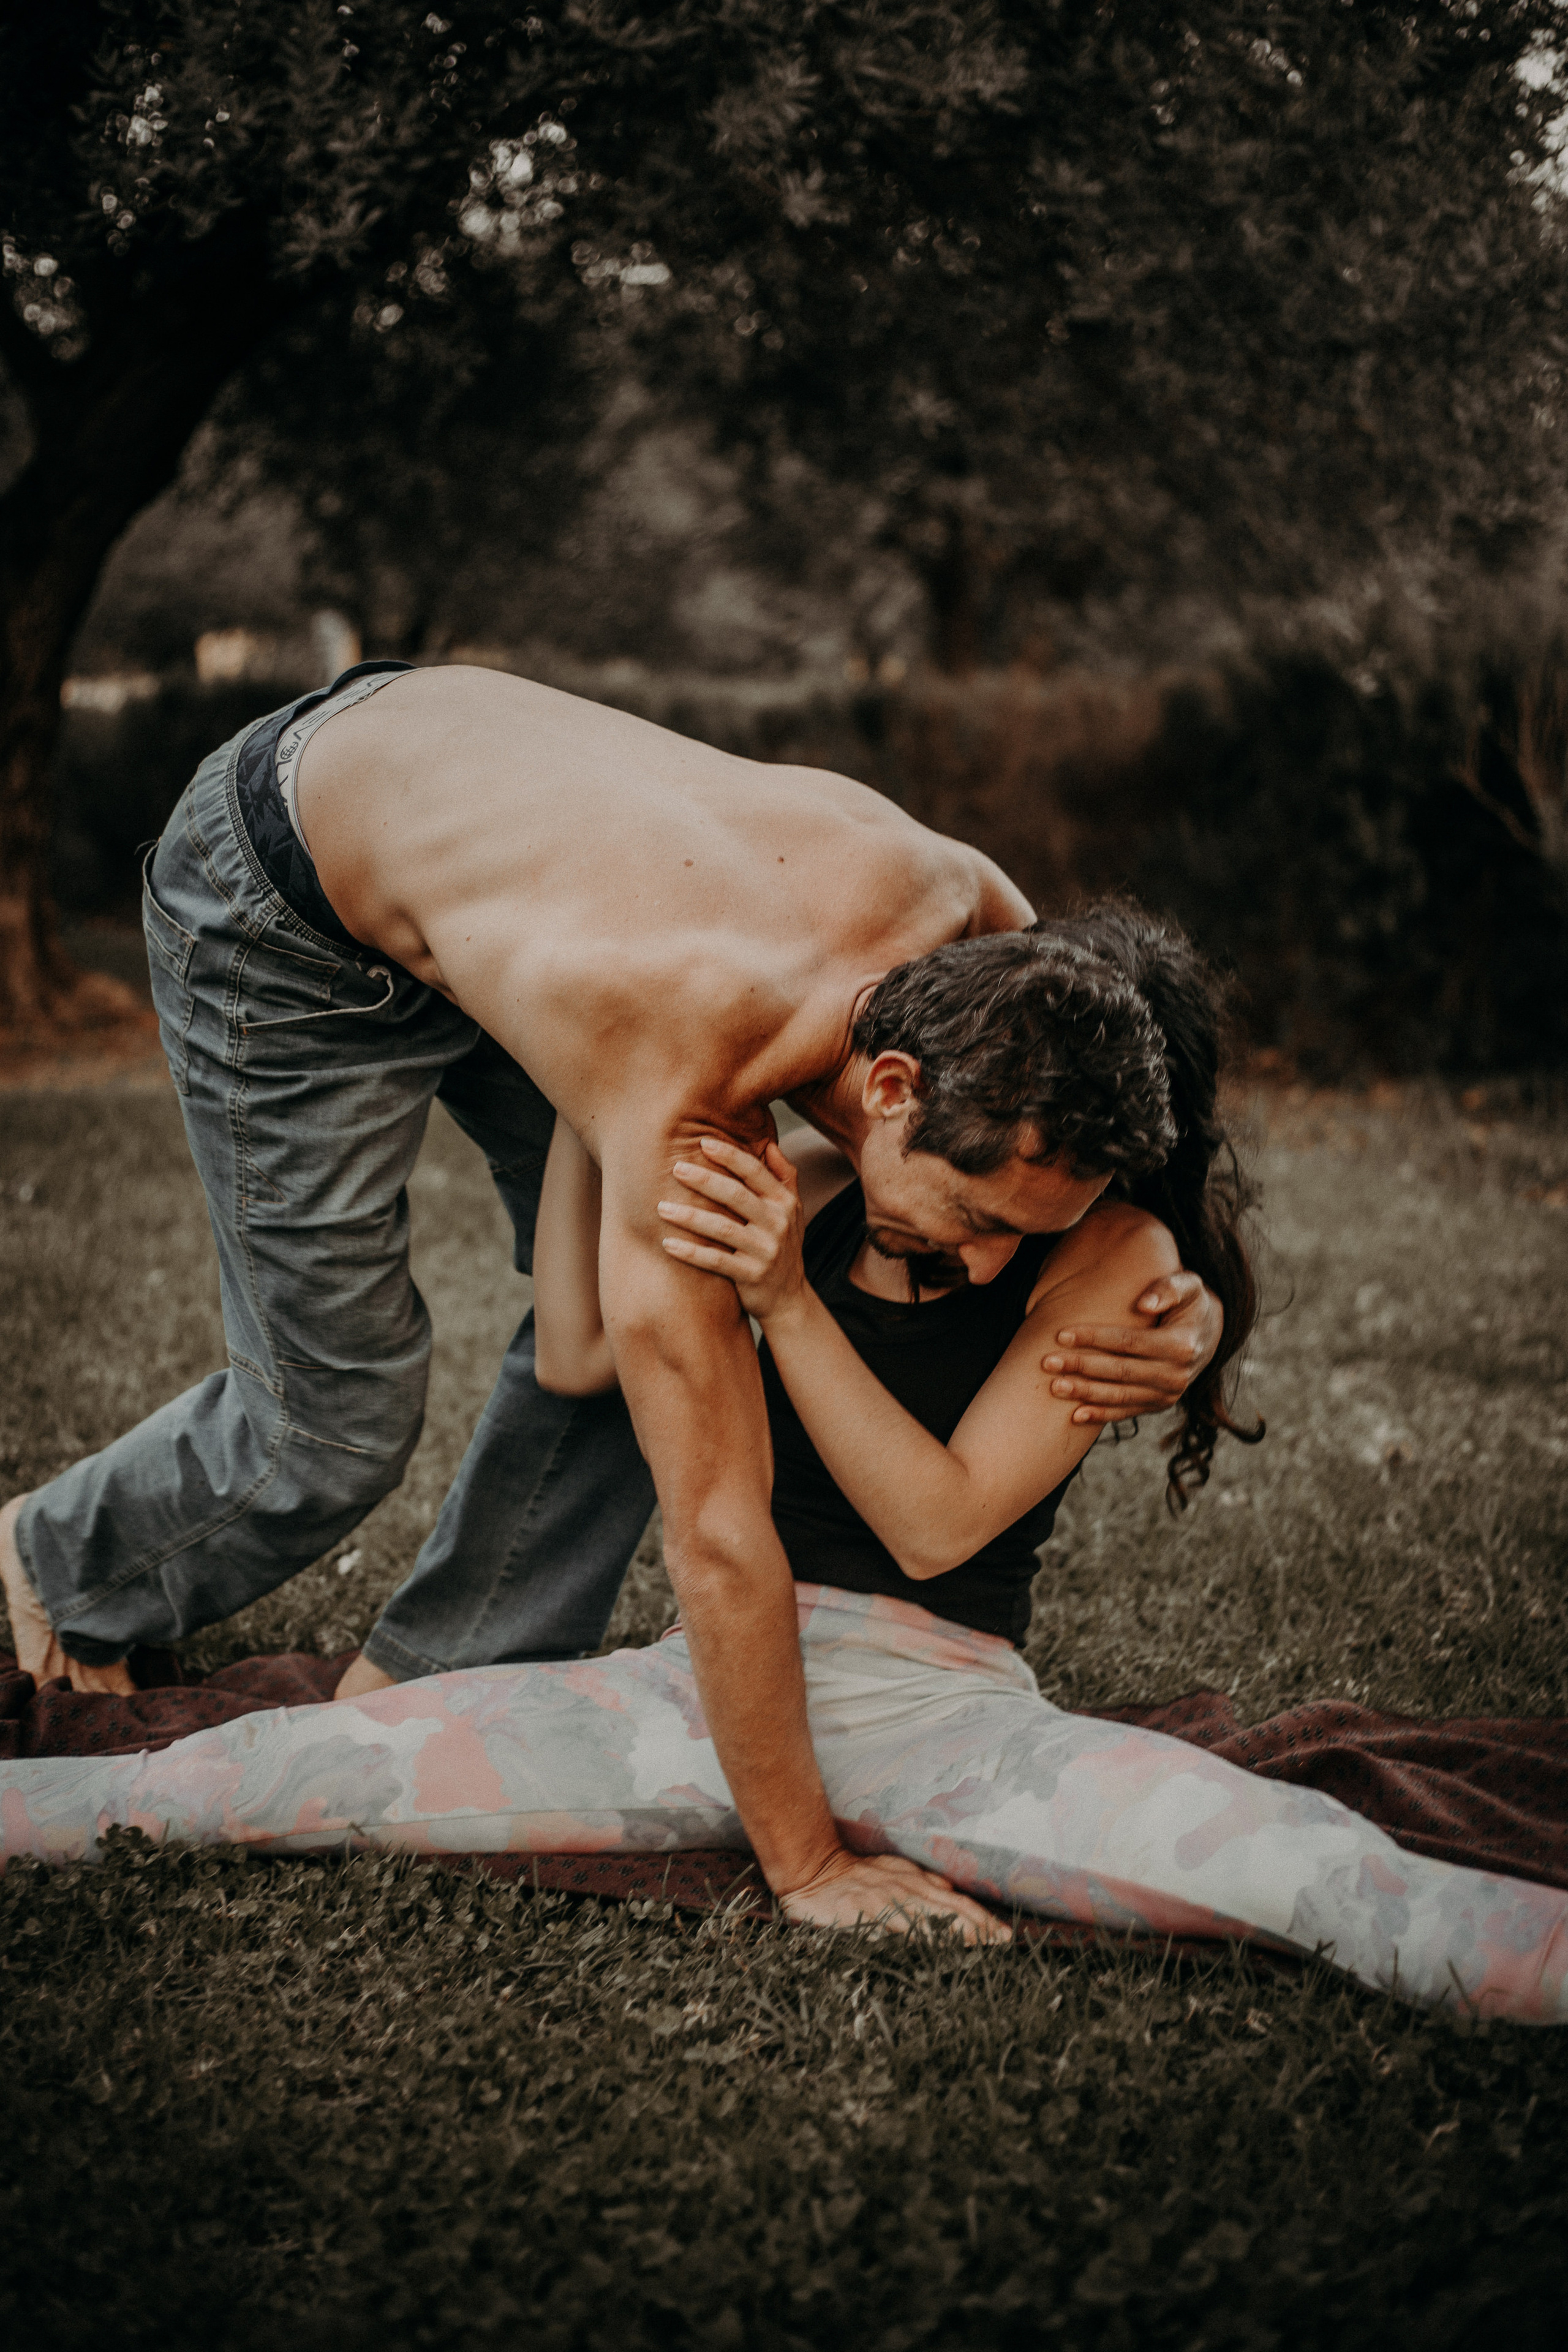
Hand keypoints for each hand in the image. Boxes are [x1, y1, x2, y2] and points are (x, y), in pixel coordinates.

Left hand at [658, 1136, 808, 1321]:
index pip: (755, 1172)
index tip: (703, 1142)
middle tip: (676, 1168)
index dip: (730, 1156)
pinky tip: (667, 1243)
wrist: (788, 1297)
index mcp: (784, 1202)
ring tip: (661, 1207)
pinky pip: (716, 1261)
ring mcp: (765, 1252)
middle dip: (704, 1180)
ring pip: (722, 1229)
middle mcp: (778, 1224)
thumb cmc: (782, 1245)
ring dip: (689, 1216)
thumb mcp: (792, 1210)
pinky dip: (690, 1253)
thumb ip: (784, 1176)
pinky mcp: (751, 1276)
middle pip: (736, 1196)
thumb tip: (770, 1144)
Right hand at [776, 1848, 1010, 1942]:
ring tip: (983, 1949)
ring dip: (958, 1934)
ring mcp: (885, 1901)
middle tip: (1005, 1945)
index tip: (1004, 1936)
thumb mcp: (891, 1871)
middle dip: (980, 1928)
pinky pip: (896, 1929)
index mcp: (912, 1880)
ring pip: (930, 1920)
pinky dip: (918, 1939)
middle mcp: (904, 1889)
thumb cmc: (853, 1875)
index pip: (955, 1902)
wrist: (811, 1870)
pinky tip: (934, 1953)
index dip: (981, 1919)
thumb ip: (920, 1881)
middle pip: (950, 1910)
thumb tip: (950, 1889)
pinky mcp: (864, 1912)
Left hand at [1042, 1269, 1222, 1426]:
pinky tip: (1075, 1415)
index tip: (1061, 1334)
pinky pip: (1127, 1412)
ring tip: (1054, 1387)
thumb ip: (1169, 1288)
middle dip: (1080, 1367)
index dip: (1093, 1338)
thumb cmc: (1190, 1303)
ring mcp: (1168, 1395)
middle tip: (1046, 1362)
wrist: (1208, 1333)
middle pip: (1119, 1371)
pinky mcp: (1159, 1405)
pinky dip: (1101, 1414)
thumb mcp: (1189, 1286)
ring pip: (1120, 1396)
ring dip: (1085, 1393)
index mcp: (1181, 1345)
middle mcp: (1176, 1375)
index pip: (1128, 1342)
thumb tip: (1144, 1304)